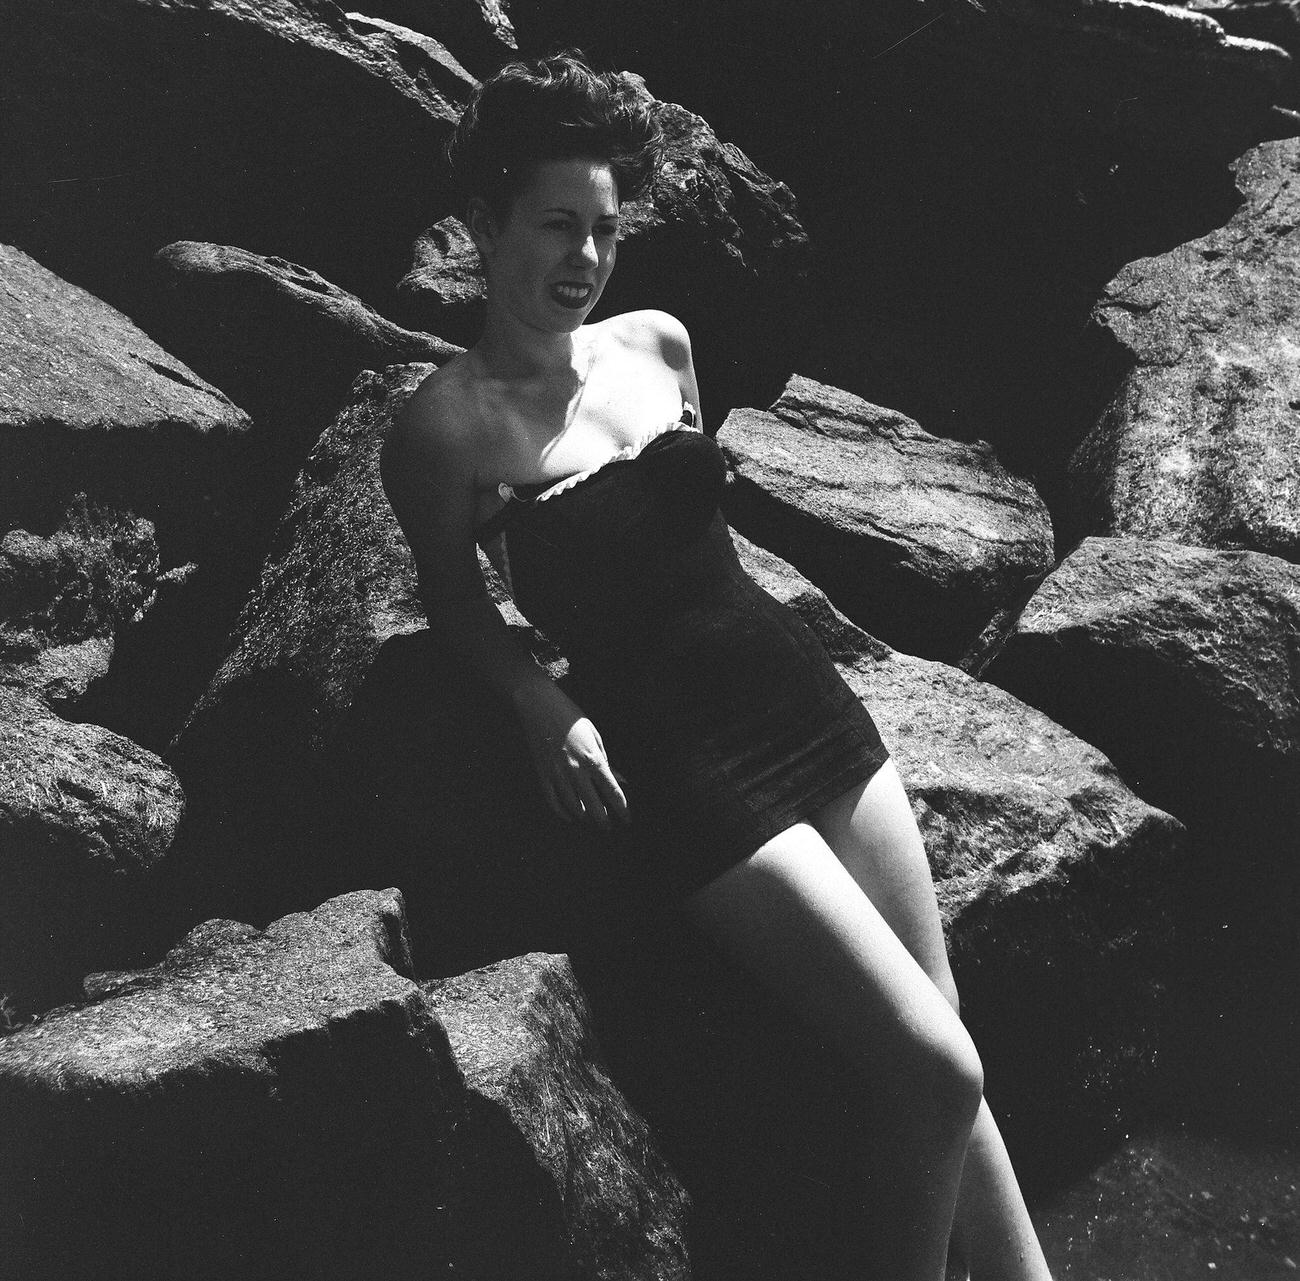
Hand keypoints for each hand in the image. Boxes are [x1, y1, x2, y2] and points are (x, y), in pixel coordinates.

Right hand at [515, 682, 629, 827]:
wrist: (539, 705)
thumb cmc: (571, 718)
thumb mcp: (595, 735)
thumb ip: (607, 761)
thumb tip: (620, 780)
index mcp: (593, 759)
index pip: (612, 792)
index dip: (621, 809)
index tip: (627, 820)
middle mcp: (576, 771)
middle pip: (594, 807)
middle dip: (604, 821)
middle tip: (609, 828)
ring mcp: (557, 775)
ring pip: (574, 808)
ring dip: (585, 818)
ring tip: (591, 821)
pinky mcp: (542, 775)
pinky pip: (553, 802)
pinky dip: (563, 813)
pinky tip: (570, 816)